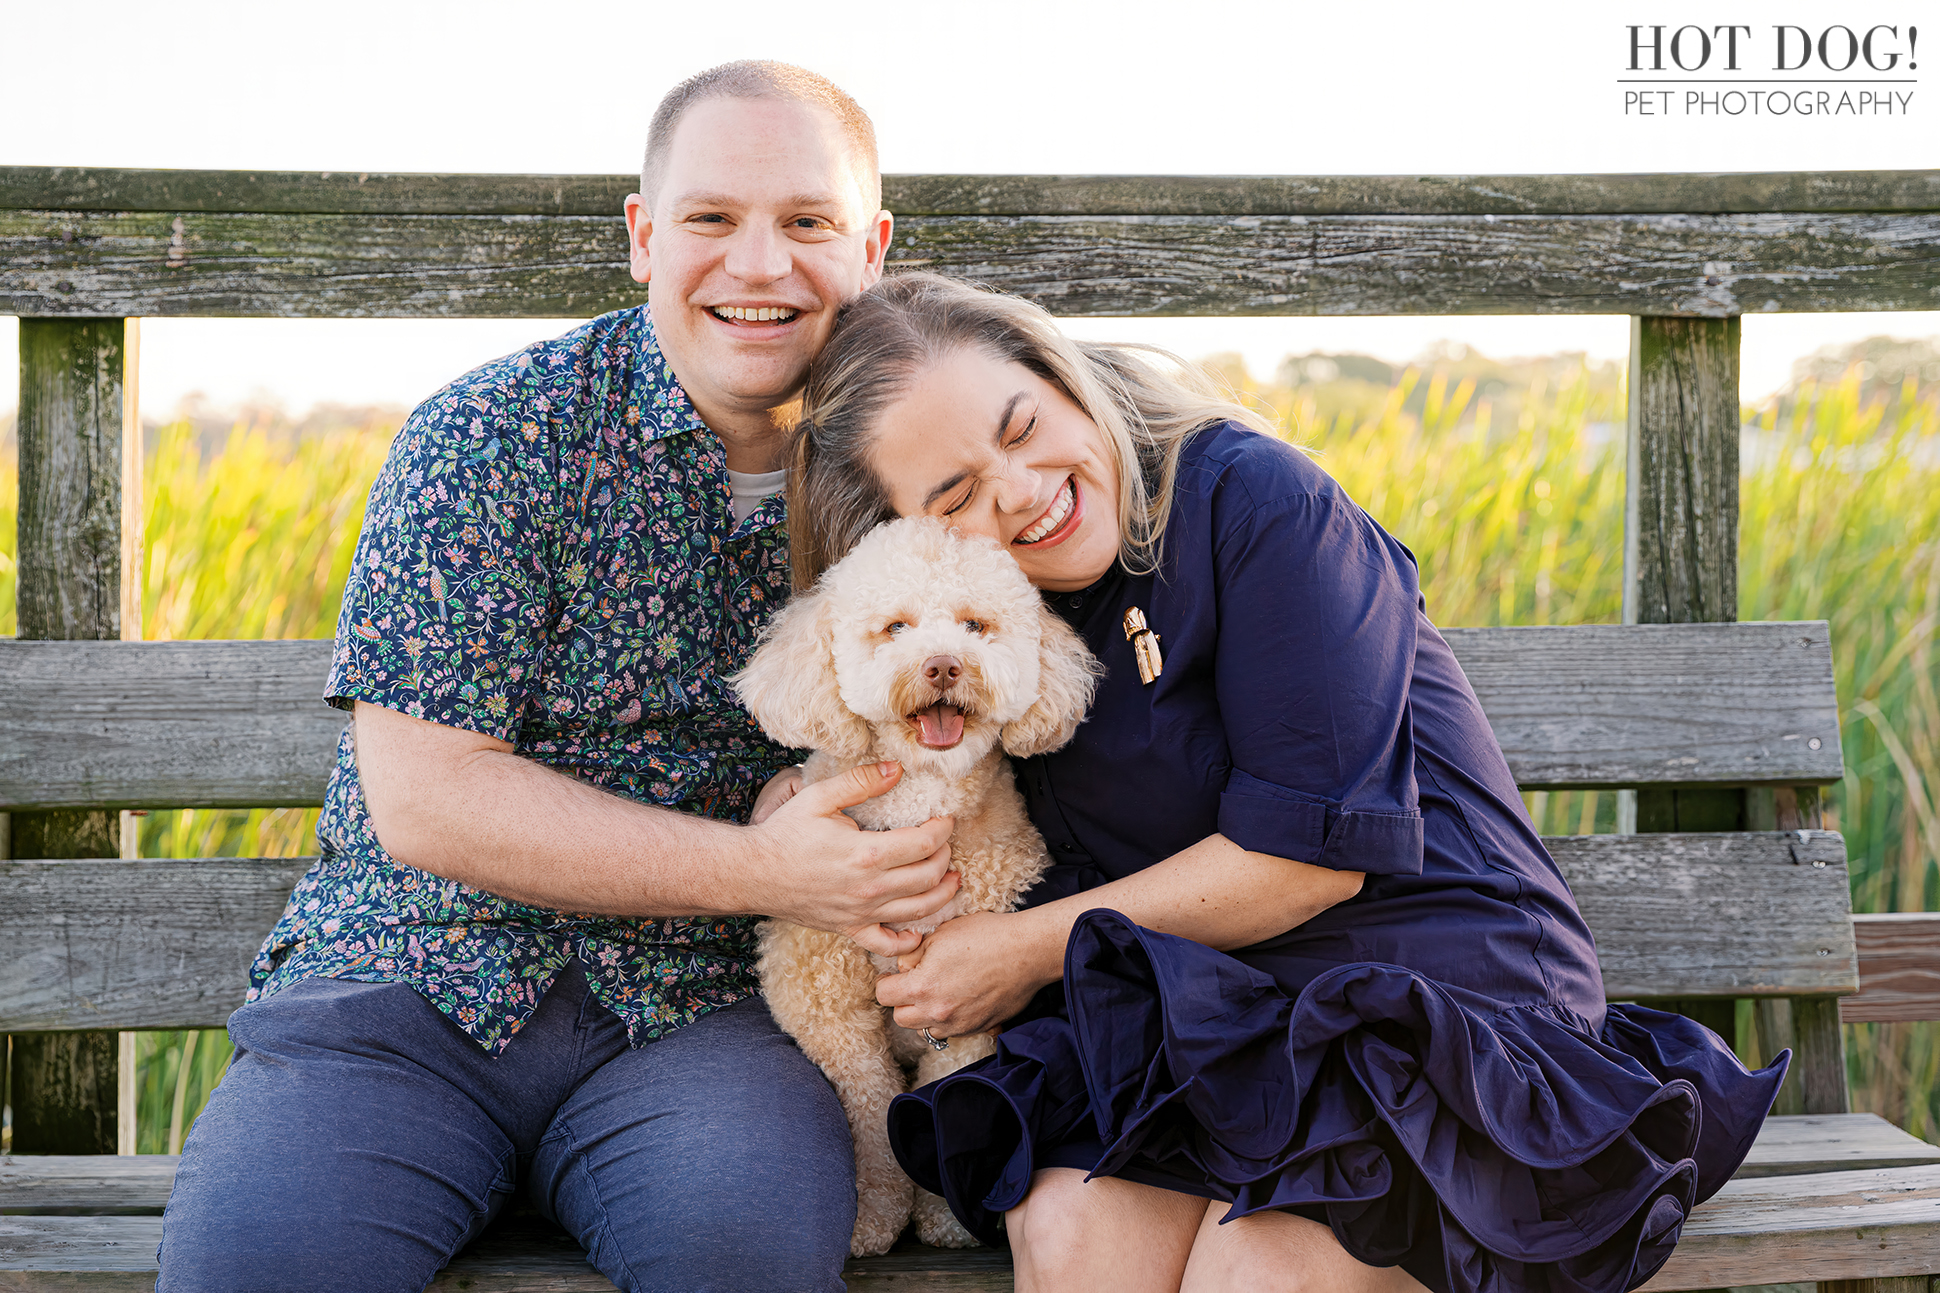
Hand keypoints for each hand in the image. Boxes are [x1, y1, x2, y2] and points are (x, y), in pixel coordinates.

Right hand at [748, 761, 957, 957]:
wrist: (752, 873)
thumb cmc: (784, 834)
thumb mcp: (820, 796)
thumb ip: (861, 781)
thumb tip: (897, 769)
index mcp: (867, 853)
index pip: (924, 844)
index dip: (943, 830)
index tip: (945, 819)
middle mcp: (870, 888)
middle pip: (929, 877)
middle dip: (946, 858)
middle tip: (945, 844)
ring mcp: (861, 912)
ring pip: (918, 911)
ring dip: (943, 895)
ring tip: (952, 880)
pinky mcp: (849, 928)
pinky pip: (886, 944)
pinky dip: (908, 942)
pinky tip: (918, 930)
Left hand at [876, 910, 1057, 1039]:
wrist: (1027, 951)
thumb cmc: (985, 936)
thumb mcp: (940, 934)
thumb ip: (913, 954)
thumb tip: (903, 968)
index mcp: (922, 987)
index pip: (884, 995)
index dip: (887, 981)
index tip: (895, 975)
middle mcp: (938, 1013)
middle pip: (901, 1018)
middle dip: (903, 1001)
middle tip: (916, 983)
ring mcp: (959, 1024)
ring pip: (925, 1030)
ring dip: (925, 1015)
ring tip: (939, 992)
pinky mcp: (979, 1028)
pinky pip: (952, 1031)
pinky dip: (949, 1020)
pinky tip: (960, 999)